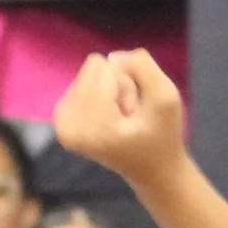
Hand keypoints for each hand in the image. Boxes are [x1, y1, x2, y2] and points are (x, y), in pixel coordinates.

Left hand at [52, 49, 186, 184]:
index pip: (106, 69)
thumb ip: (142, 66)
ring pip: (88, 74)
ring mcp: (62, 124)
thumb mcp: (166, 96)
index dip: (128, 85)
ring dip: (110, 92)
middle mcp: (67, 127)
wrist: (153, 169)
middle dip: (117, 87)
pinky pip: (81, 81)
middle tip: (128, 116)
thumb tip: (112, 57)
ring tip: (122, 119)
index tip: (135, 114)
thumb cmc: (162, 135)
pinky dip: (100, 95)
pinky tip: (111, 117)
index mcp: (92, 128)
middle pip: (93, 69)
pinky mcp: (62, 120)